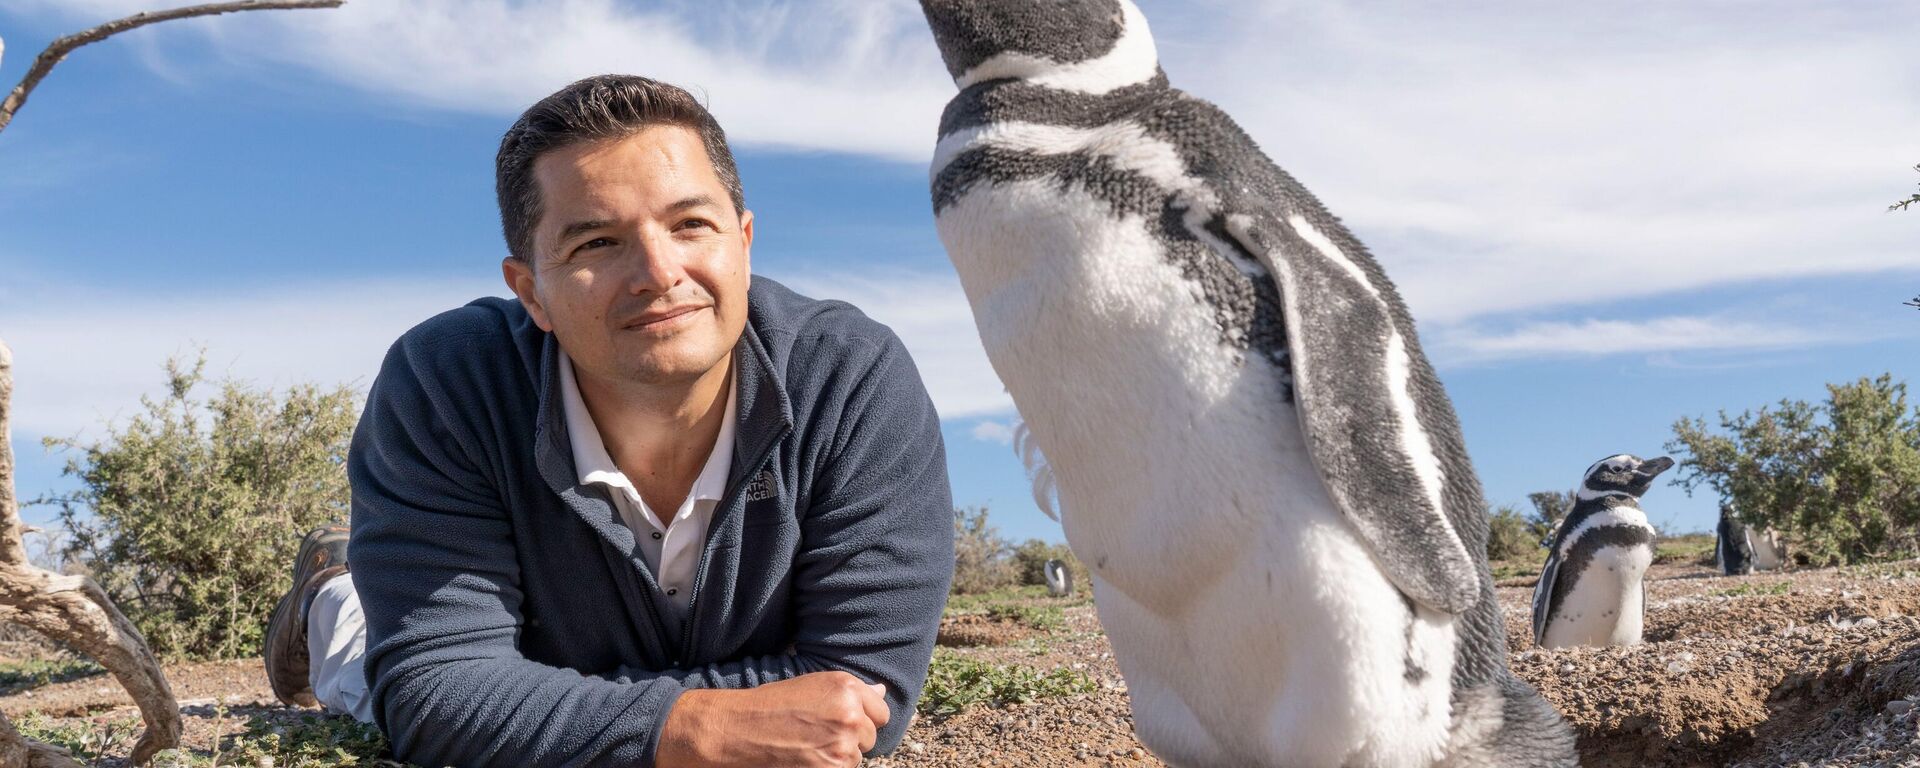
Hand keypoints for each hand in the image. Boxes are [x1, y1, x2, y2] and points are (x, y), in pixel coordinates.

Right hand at [656, 671, 889, 766]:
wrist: (737, 730)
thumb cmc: (770, 706)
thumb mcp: (813, 686)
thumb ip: (852, 692)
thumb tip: (882, 692)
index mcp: (847, 688)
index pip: (881, 711)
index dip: (863, 718)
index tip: (841, 722)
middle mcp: (851, 715)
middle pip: (871, 737)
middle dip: (851, 739)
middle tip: (817, 735)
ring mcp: (843, 746)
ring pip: (856, 758)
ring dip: (838, 757)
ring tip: (807, 747)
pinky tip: (805, 760)